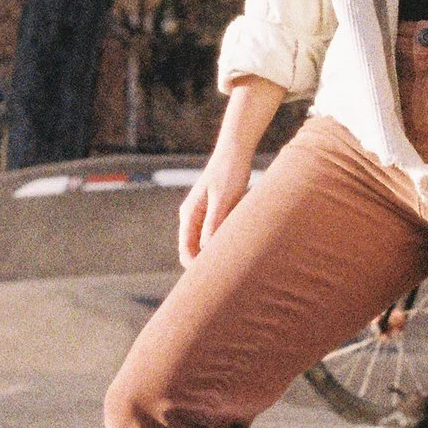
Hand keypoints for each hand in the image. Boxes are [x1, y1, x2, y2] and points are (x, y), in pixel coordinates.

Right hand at [178, 79, 282, 263]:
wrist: (235, 150)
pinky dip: (225, 241)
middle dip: (209, 263)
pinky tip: (240, 243)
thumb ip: (214, 224)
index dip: (197, 268)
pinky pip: (216, 234)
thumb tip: (207, 251)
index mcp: (189, 215)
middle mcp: (192, 217)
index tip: (217, 277)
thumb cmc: (230, 172)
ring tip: (238, 259)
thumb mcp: (224, 199)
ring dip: (218, 252)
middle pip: (194, 250)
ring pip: (206, 243)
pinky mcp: (215, 211)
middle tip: (231, 274)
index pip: (186, 251)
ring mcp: (202, 214)